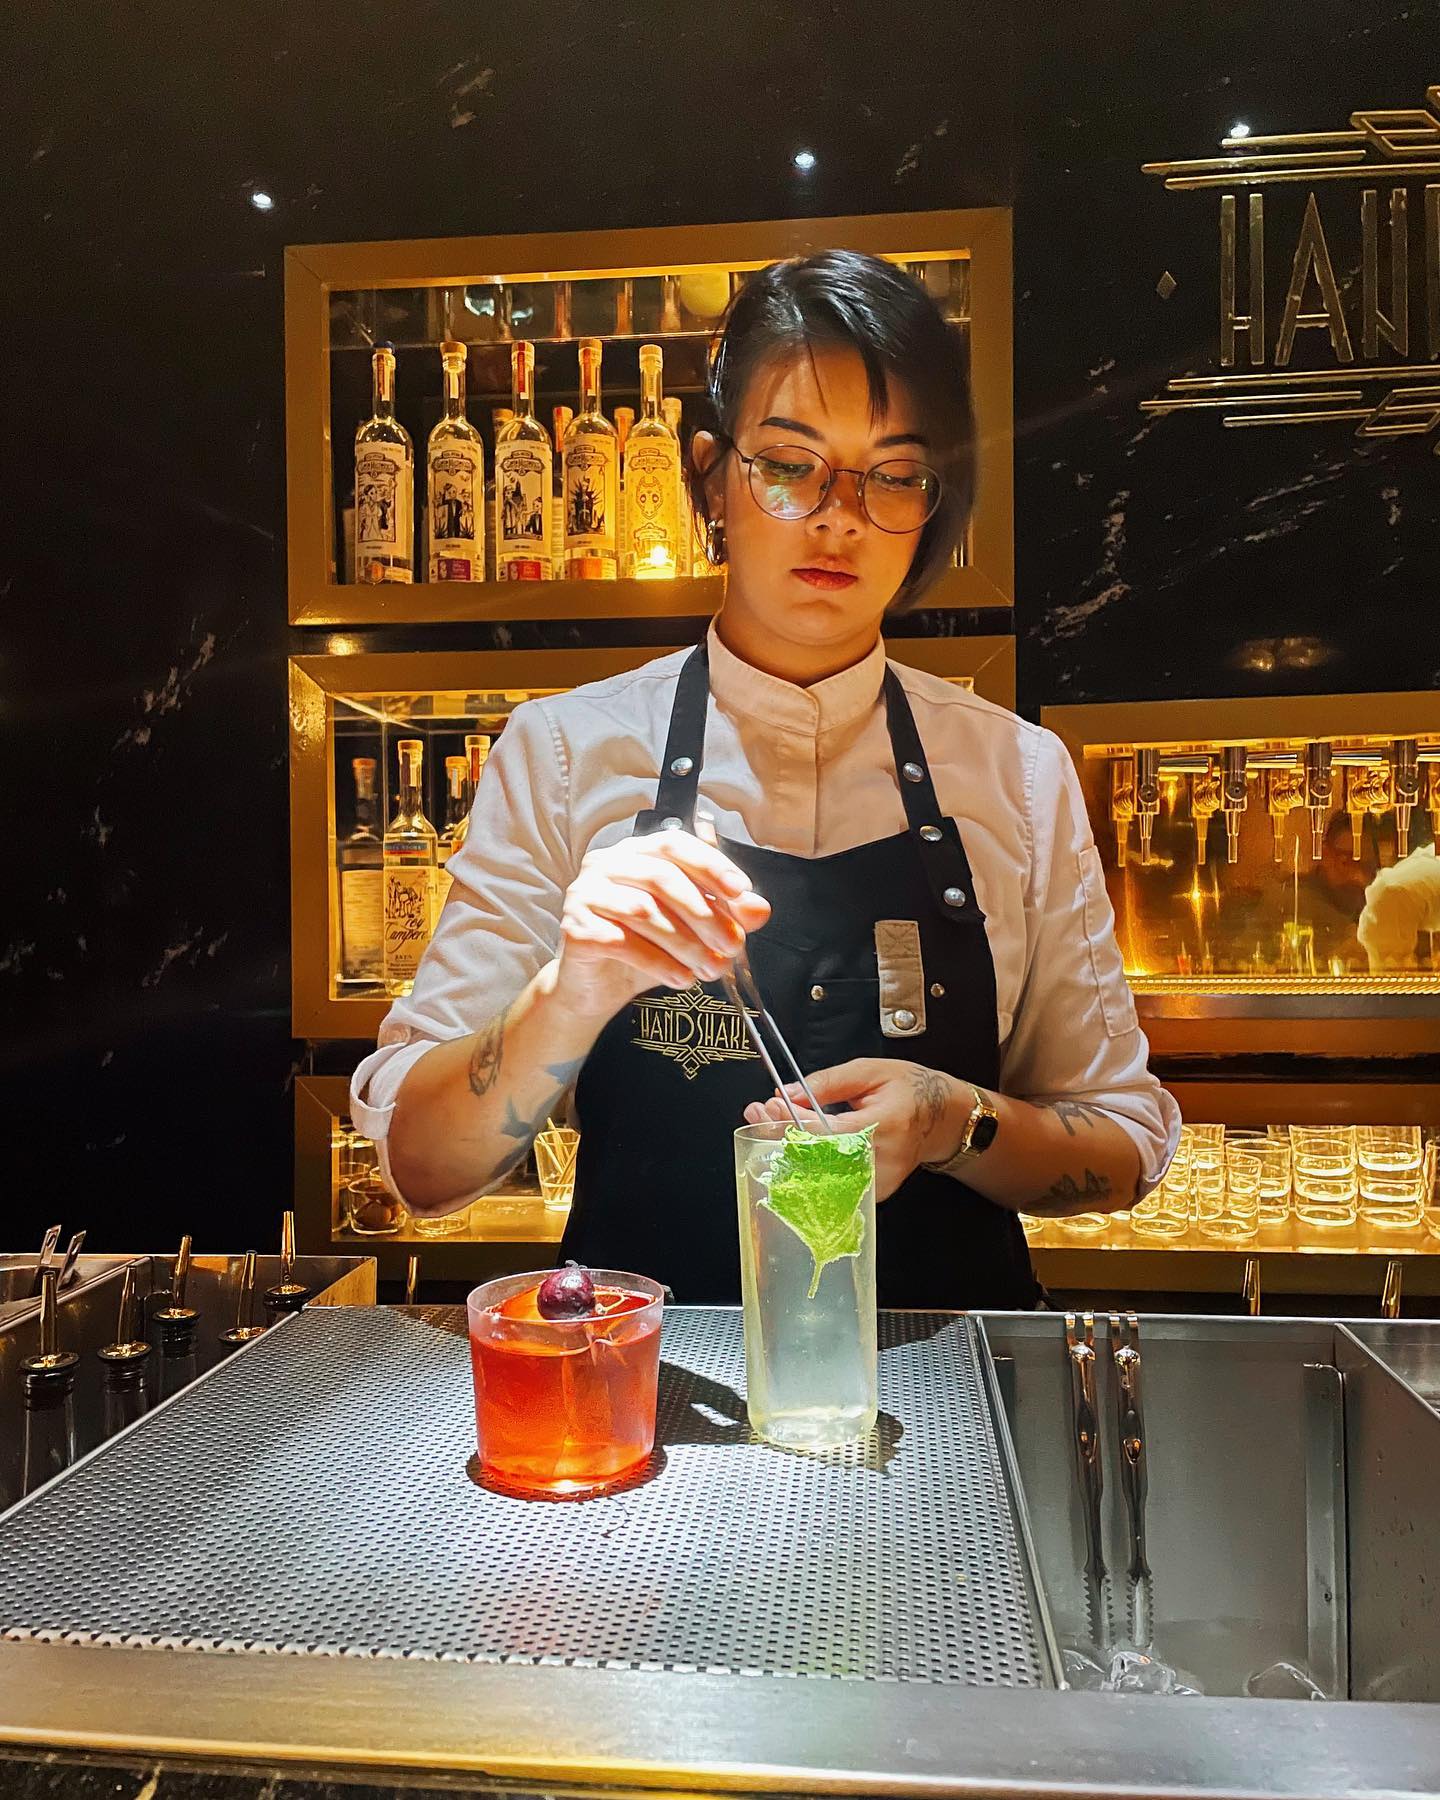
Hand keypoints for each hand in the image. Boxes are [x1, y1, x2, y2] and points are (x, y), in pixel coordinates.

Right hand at [554, 830, 770, 1020]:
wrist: (598, 987)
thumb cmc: (643, 947)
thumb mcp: (691, 929)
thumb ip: (725, 913)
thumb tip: (759, 908)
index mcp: (636, 853)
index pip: (674, 844)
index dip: (710, 865)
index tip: (740, 891)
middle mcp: (606, 864)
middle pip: (661, 877)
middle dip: (704, 914)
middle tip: (731, 945)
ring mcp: (586, 893)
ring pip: (643, 910)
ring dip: (685, 944)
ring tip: (709, 968)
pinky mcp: (576, 927)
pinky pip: (621, 941)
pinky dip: (658, 962)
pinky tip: (680, 978)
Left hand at [743, 1058, 969, 1200]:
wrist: (942, 1119)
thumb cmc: (909, 1090)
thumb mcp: (869, 1072)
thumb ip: (827, 1083)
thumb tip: (787, 1094)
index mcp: (884, 1125)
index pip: (827, 1132)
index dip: (792, 1122)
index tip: (769, 1105)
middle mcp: (881, 1160)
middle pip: (817, 1159)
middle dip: (781, 1136)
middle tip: (760, 1115)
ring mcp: (878, 1183)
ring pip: (821, 1177)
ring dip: (789, 1152)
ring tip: (769, 1129)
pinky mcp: (874, 1195)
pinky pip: (833, 1186)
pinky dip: (809, 1169)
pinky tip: (792, 1151)